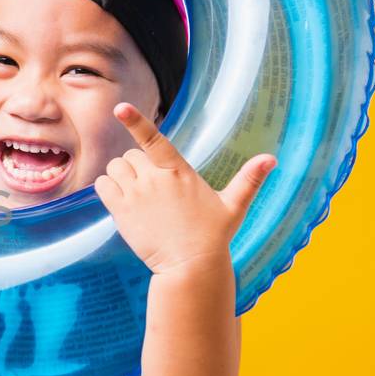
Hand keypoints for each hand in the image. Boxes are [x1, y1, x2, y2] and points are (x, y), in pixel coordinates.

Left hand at [93, 103, 276, 277]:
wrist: (190, 267)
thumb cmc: (213, 236)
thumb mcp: (234, 206)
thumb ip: (249, 179)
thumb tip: (272, 158)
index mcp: (178, 172)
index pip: (154, 139)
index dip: (136, 121)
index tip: (121, 108)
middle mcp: (153, 179)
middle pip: (130, 155)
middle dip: (136, 165)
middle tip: (150, 186)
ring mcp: (135, 195)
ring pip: (114, 167)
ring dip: (120, 174)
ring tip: (136, 193)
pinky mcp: (121, 211)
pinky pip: (102, 186)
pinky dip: (107, 187)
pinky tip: (120, 198)